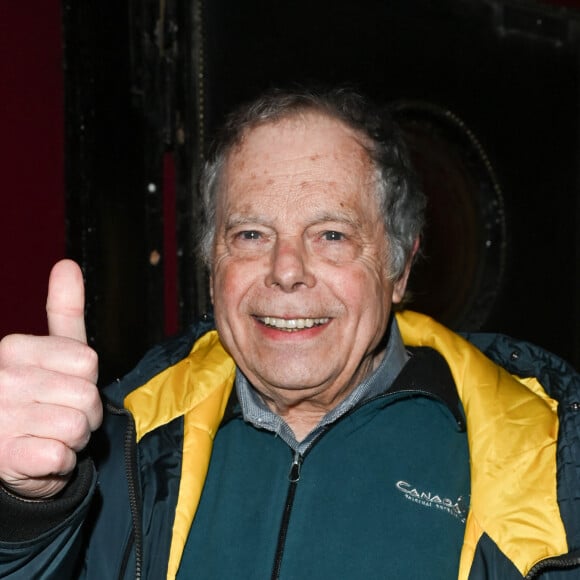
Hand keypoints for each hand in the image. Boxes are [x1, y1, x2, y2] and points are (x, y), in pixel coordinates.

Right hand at [0, 260, 101, 498]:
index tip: (65, 388)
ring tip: (51, 435)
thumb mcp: (52, 351)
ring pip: (78, 425)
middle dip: (86, 412)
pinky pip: (62, 454)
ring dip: (75, 438)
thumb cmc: (39, 396)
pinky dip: (63, 461)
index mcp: (14, 349)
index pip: (88, 361)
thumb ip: (63, 310)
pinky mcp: (5, 455)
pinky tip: (43, 456)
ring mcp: (0, 417)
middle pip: (87, 394)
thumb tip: (68, 264)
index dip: (87, 381)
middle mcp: (2, 379)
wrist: (11, 454)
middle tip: (60, 416)